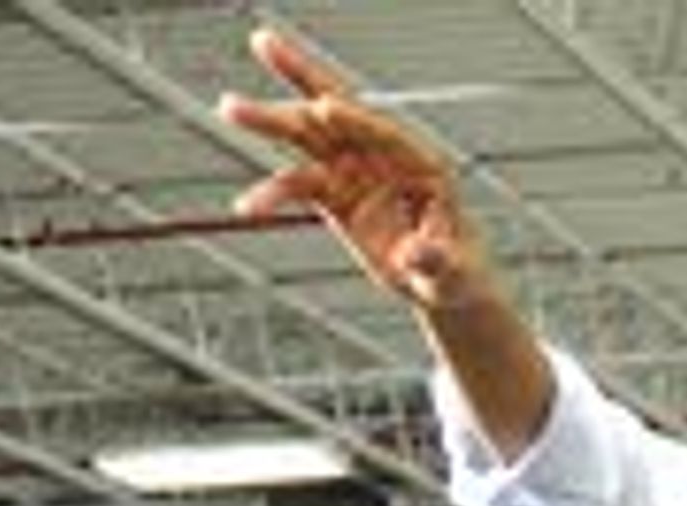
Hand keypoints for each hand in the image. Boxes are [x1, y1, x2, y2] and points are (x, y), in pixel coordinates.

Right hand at [220, 26, 489, 313]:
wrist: (443, 282)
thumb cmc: (458, 271)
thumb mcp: (453, 271)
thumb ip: (433, 258)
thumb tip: (414, 253)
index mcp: (422, 165)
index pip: (385, 132)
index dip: (356, 119)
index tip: (326, 106)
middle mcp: (383, 158)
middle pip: (336, 110)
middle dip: (302, 75)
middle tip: (263, 42)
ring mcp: (354, 172)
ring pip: (306, 136)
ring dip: (268, 120)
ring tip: (228, 107)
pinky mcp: (333, 194)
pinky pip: (296, 185)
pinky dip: (271, 194)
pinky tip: (246, 206)